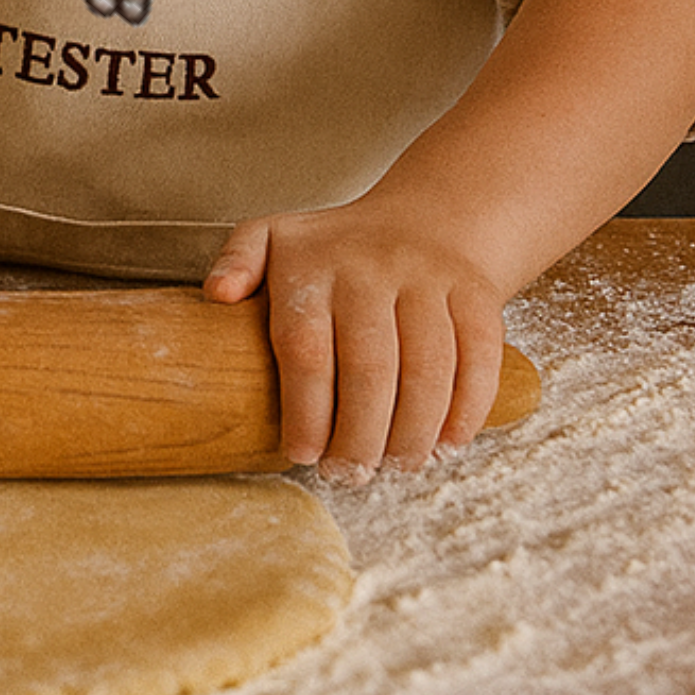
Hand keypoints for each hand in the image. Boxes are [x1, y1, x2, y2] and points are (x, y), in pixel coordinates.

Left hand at [203, 198, 510, 480]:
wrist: (427, 220)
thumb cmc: (336, 249)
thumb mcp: (274, 236)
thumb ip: (239, 261)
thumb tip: (217, 295)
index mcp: (315, 263)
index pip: (306, 348)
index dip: (305, 412)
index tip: (301, 454)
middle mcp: (373, 268)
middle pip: (369, 369)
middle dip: (359, 437)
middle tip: (349, 473)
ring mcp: (429, 279)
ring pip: (428, 370)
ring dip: (412, 433)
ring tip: (394, 465)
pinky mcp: (476, 295)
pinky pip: (477, 360)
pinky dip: (465, 412)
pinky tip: (444, 443)